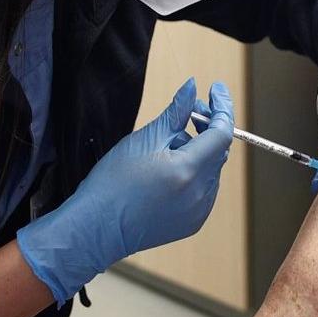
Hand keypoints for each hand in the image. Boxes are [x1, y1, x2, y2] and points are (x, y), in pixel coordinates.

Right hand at [17, 78, 234, 301]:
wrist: (95, 229)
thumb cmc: (112, 183)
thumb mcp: (144, 139)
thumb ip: (175, 112)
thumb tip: (193, 87)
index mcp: (188, 171)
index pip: (222, 132)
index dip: (222, 107)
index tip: (215, 89)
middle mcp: (200, 194)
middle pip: (218, 151)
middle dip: (207, 127)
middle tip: (190, 111)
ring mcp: (198, 212)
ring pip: (210, 170)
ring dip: (199, 151)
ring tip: (167, 145)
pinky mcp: (191, 223)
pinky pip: (203, 190)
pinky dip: (194, 173)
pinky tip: (168, 169)